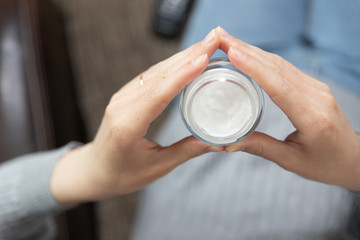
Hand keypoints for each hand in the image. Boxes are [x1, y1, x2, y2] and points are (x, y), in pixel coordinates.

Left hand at [50, 30, 223, 204]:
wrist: (95, 170)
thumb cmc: (123, 174)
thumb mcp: (157, 167)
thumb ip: (187, 151)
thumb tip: (218, 142)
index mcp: (128, 125)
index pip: (159, 94)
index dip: (183, 74)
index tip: (204, 56)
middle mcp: (122, 105)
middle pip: (159, 75)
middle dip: (189, 55)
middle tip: (215, 38)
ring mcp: (122, 97)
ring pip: (156, 71)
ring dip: (182, 56)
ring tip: (207, 44)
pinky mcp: (126, 95)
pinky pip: (150, 75)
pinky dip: (171, 65)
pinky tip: (187, 58)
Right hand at [217, 28, 359, 190]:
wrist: (353, 158)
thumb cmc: (325, 163)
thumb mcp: (291, 160)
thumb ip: (260, 148)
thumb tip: (227, 144)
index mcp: (311, 116)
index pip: (278, 86)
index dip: (254, 67)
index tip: (232, 53)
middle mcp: (316, 96)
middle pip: (277, 67)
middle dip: (247, 50)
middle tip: (221, 39)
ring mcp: (316, 88)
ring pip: (281, 63)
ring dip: (254, 51)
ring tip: (229, 42)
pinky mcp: (313, 86)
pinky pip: (285, 68)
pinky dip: (264, 59)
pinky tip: (249, 54)